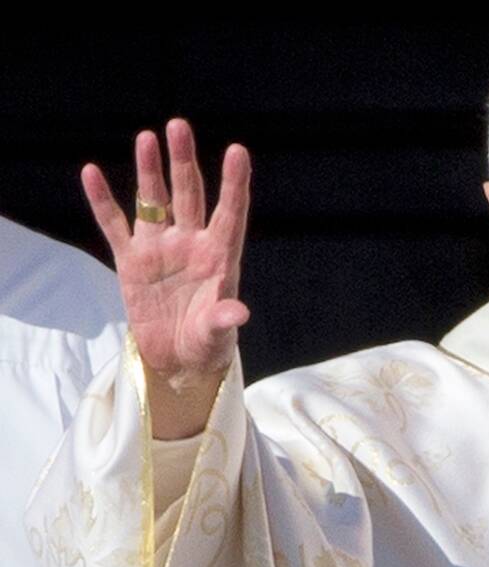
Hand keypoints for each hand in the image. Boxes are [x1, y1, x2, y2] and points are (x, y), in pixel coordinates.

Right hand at [83, 118, 250, 436]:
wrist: (177, 360)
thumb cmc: (207, 344)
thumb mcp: (218, 335)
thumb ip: (224, 319)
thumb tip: (238, 312)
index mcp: (220, 256)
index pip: (230, 213)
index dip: (234, 183)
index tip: (238, 151)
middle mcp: (191, 244)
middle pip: (189, 195)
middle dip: (184, 162)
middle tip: (178, 126)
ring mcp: (160, 248)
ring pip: (154, 201)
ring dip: (149, 170)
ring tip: (147, 138)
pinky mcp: (132, 261)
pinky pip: (114, 225)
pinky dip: (103, 201)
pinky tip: (91, 172)